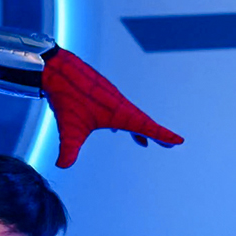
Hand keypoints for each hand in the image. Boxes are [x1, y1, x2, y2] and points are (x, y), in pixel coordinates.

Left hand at [42, 49, 182, 167]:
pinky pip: (118, 109)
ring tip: (143, 142)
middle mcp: (119, 103)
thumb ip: (68, 150)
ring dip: (138, 128)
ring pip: (129, 115)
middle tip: (169, 145)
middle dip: (155, 134)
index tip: (178, 141)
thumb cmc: (66, 97)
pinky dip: (122, 120)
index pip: (145, 126)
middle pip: (142, 121)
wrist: (57, 69)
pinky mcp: (101, 93)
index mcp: (119, 112)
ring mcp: (110, 97)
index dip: (162, 135)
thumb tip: (62, 166)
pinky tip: (114, 128)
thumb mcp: (68, 128)